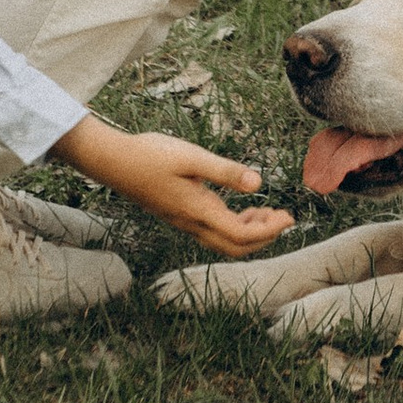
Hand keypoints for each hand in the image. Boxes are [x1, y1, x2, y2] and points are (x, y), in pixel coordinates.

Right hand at [49, 115, 293, 255]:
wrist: (113, 161)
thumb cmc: (150, 155)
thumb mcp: (191, 157)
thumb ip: (225, 171)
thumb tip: (258, 183)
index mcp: (199, 211)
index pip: (242, 235)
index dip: (270, 230)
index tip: (289, 216)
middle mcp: (192, 223)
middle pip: (235, 247)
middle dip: (264, 238)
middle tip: (283, 218)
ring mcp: (184, 222)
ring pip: (224, 242)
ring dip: (250, 233)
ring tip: (266, 211)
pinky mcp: (179, 215)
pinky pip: (213, 232)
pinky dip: (234, 226)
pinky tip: (240, 206)